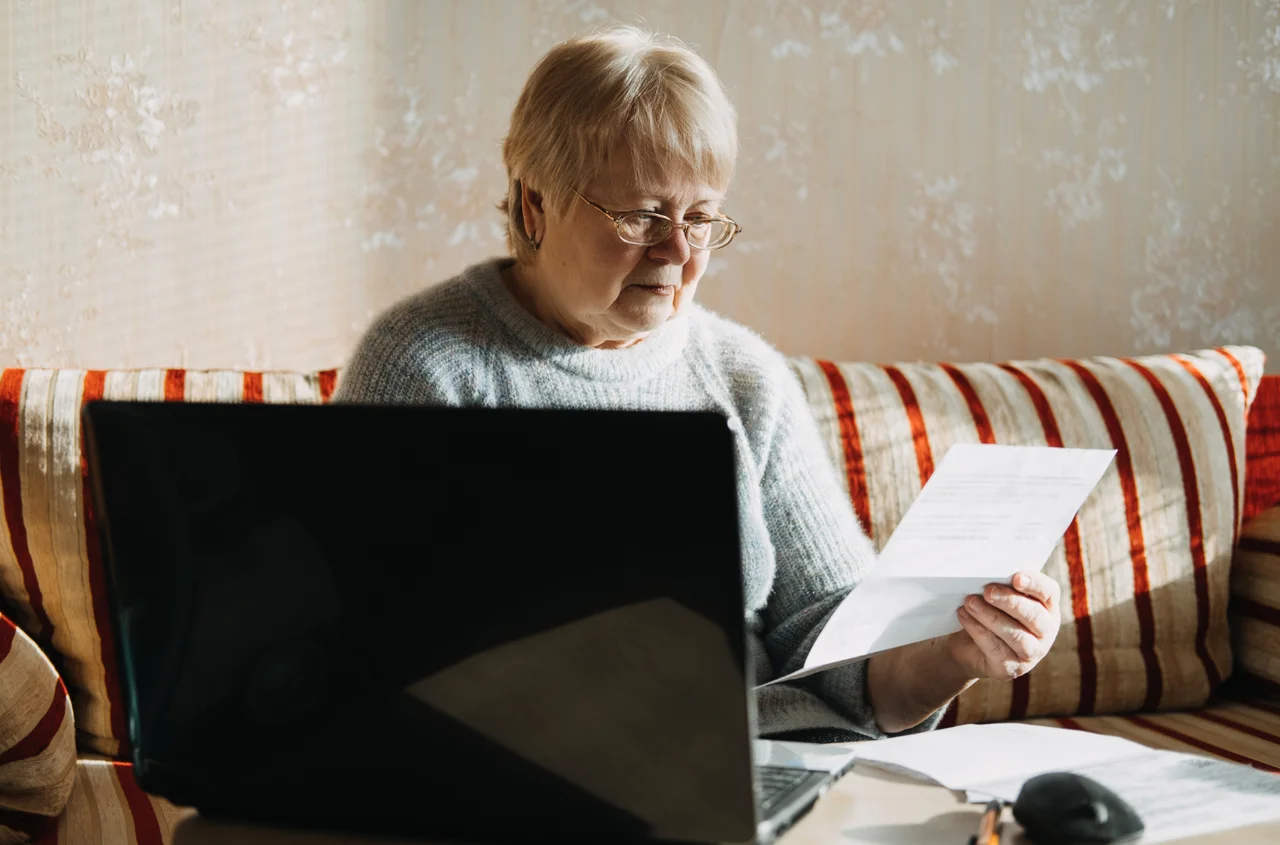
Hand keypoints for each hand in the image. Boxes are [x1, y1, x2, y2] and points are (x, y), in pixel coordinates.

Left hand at [946, 571, 1061, 681]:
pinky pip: (995, 648)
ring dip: (990, 616)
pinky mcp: (1011, 669)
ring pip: (1016, 635)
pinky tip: (963, 615)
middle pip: (1034, 615)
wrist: (967, 645)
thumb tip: (990, 572)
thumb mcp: (997, 596)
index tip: (1016, 577)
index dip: (1034, 584)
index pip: (1049, 592)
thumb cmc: (987, 611)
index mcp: (1047, 607)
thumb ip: (1002, 585)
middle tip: (988, 590)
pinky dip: (977, 629)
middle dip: (1010, 601)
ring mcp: (1032, 653)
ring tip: (969, 602)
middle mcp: (1046, 632)